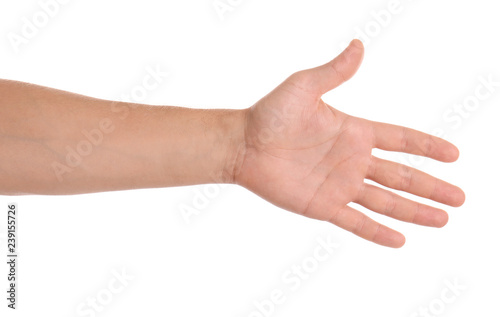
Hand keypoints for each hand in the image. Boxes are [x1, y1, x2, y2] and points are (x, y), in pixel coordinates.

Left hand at [235, 39, 464, 247]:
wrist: (243, 144)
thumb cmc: (270, 113)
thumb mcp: (304, 86)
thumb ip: (334, 72)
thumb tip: (359, 46)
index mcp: (354, 132)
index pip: (400, 139)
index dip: (427, 146)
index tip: (453, 154)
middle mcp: (352, 161)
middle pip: (402, 175)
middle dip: (431, 186)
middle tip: (460, 197)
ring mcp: (339, 185)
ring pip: (386, 201)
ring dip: (414, 211)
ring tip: (443, 219)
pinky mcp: (323, 206)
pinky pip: (355, 222)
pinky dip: (377, 232)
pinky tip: (400, 241)